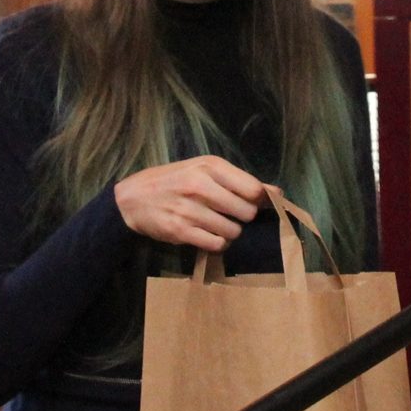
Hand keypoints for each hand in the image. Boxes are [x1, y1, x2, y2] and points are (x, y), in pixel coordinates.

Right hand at [113, 155, 267, 251]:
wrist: (132, 198)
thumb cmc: (175, 180)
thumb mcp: (205, 170)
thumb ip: (240, 181)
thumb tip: (278, 192)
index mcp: (210, 166)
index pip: (253, 189)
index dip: (259, 200)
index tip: (254, 204)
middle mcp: (200, 186)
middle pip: (246, 212)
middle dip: (243, 217)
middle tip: (230, 214)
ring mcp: (189, 209)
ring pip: (233, 231)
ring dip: (230, 232)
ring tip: (217, 224)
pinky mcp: (180, 231)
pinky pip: (216, 244)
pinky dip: (218, 243)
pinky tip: (209, 234)